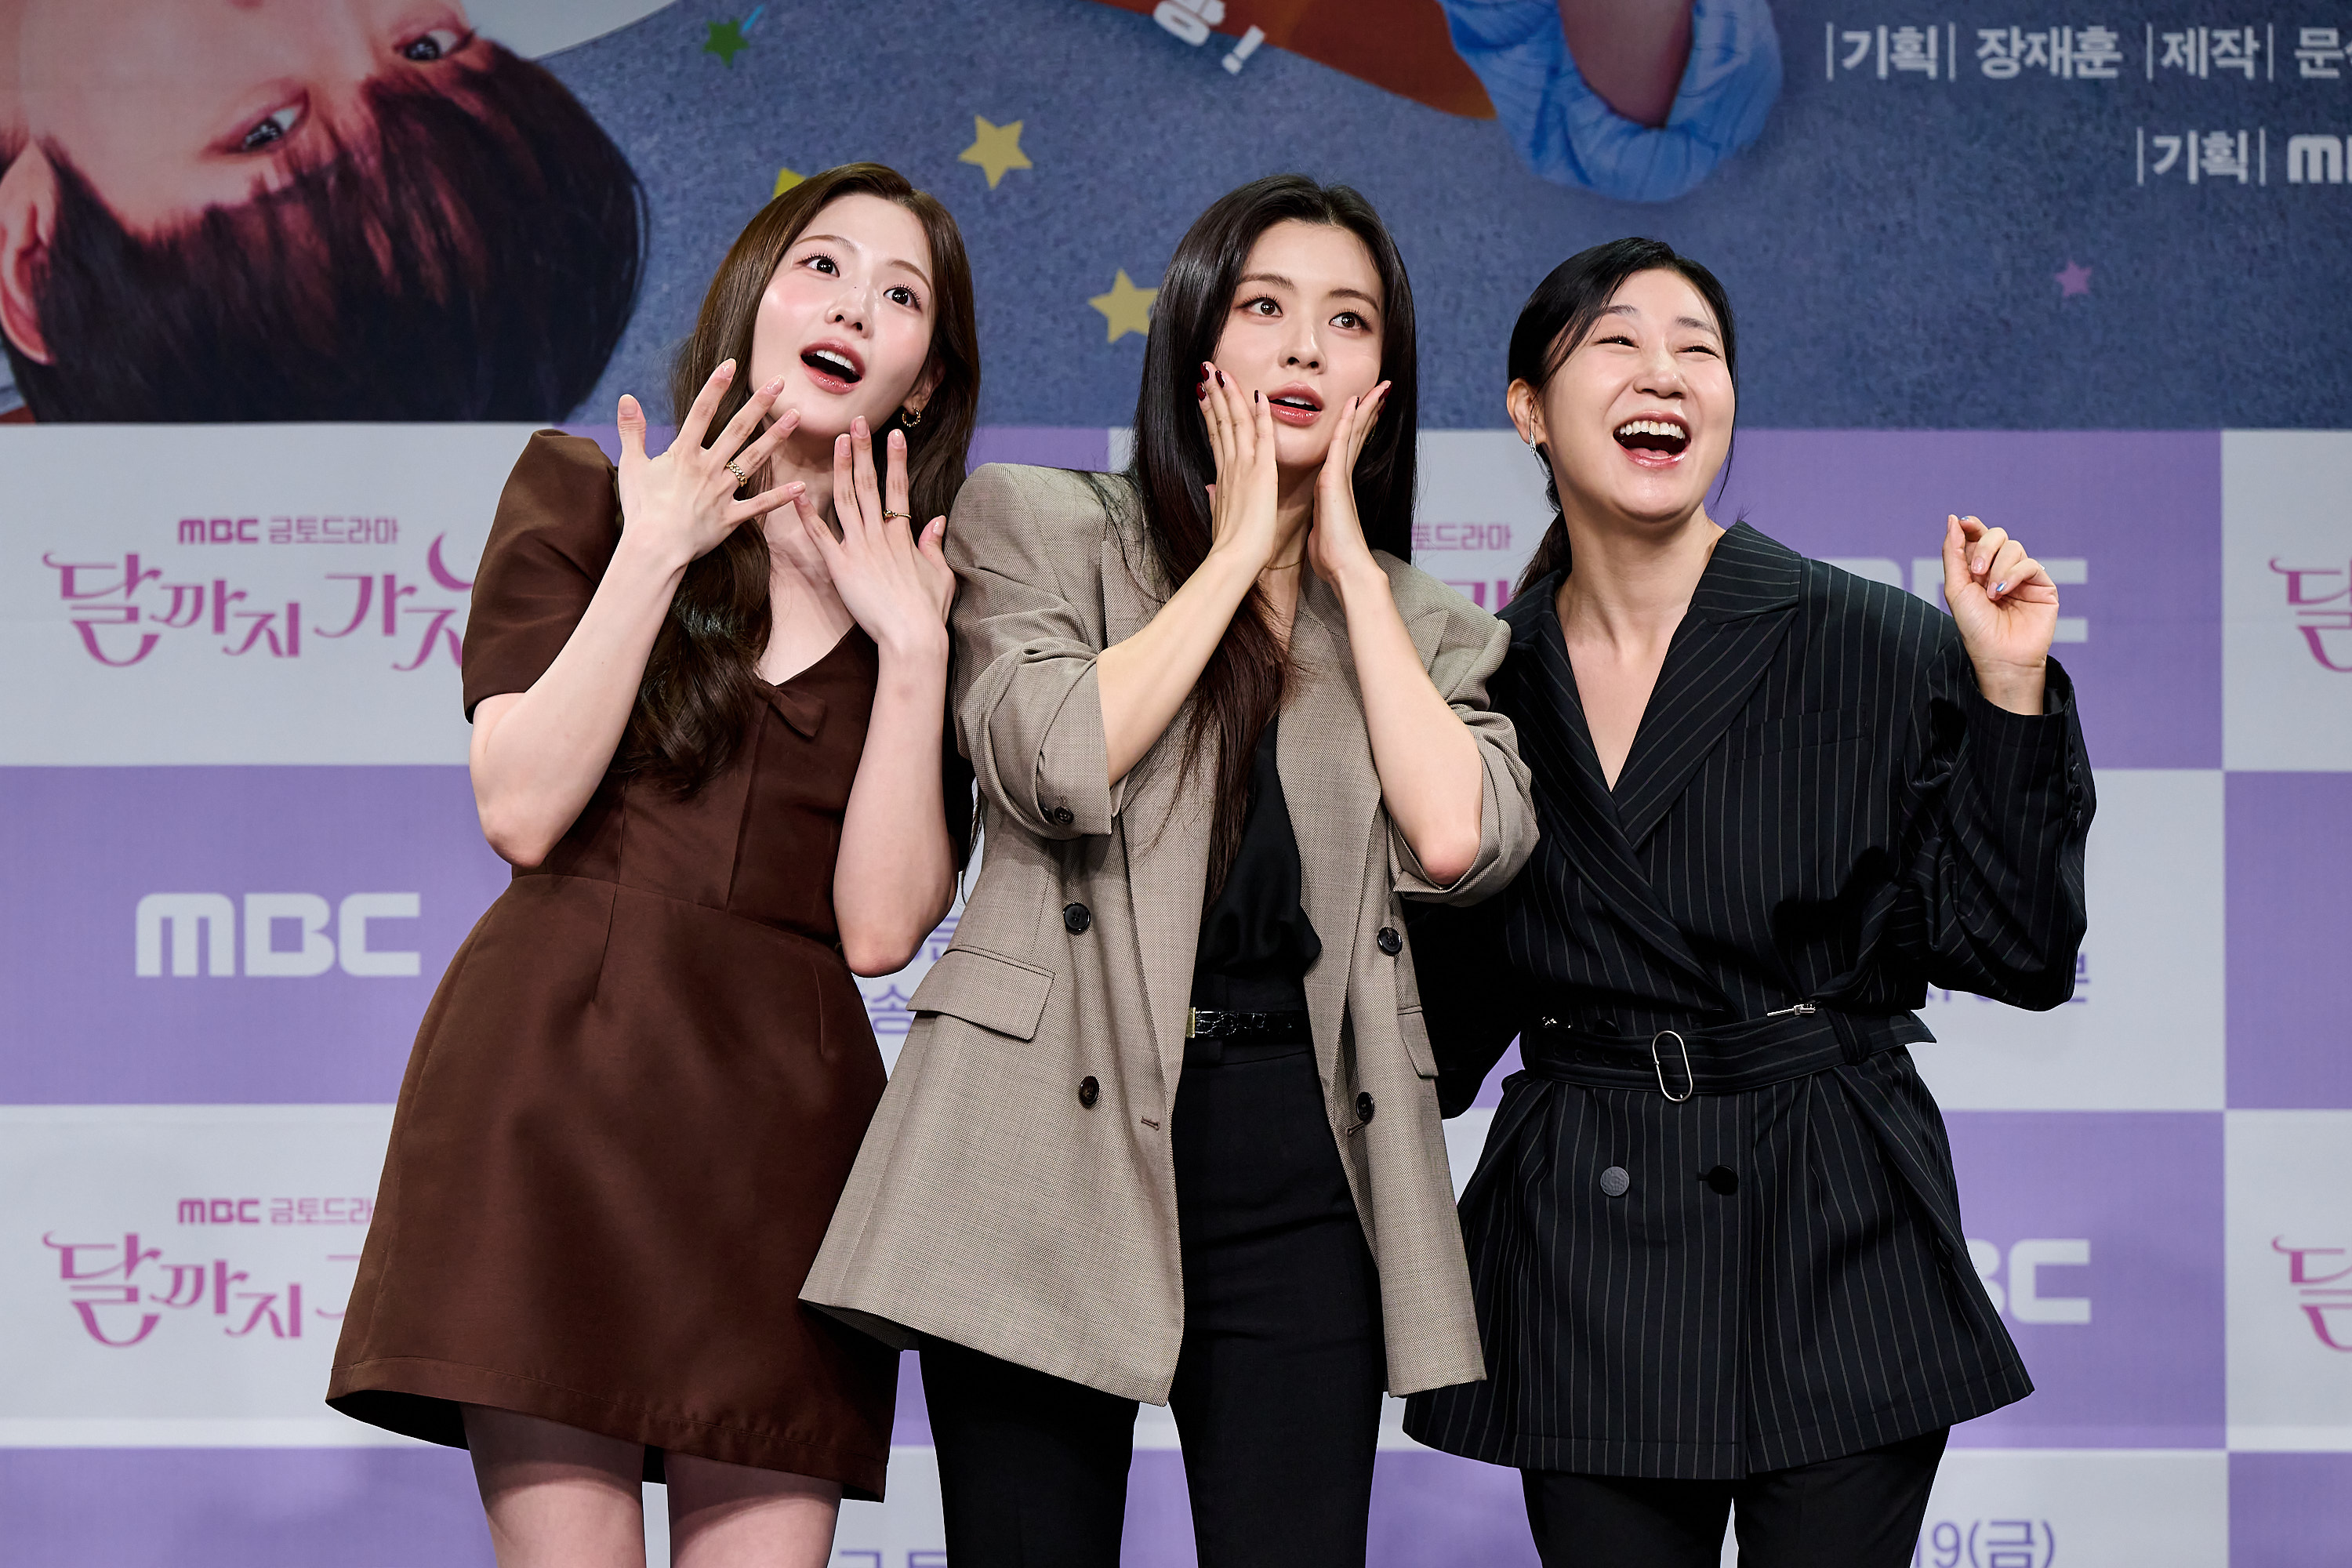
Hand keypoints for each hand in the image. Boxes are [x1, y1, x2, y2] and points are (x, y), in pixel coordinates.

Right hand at [614, 359, 804, 573]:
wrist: (652, 549)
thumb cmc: (640, 508)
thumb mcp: (631, 465)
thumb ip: (631, 430)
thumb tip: (626, 398)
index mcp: (683, 454)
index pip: (701, 412)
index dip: (716, 386)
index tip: (732, 365)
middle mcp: (707, 468)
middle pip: (737, 429)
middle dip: (759, 404)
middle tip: (779, 381)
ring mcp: (722, 492)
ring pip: (754, 459)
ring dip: (777, 437)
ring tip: (796, 416)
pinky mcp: (730, 518)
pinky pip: (759, 506)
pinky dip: (780, 497)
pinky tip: (801, 486)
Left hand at [796, 416, 951, 661]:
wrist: (911, 636)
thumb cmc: (927, 611)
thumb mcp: (940, 574)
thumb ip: (934, 545)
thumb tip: (938, 521)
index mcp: (903, 535)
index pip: (898, 488)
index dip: (896, 459)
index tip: (893, 434)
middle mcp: (879, 534)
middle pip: (869, 484)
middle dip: (863, 450)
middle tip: (857, 422)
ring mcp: (858, 548)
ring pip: (846, 499)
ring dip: (840, 468)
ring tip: (836, 441)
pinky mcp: (840, 566)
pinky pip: (820, 535)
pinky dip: (807, 513)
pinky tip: (796, 491)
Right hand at [1198, 362, 1279, 569]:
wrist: (1235, 559)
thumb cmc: (1230, 545)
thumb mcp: (1219, 518)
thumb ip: (1215, 499)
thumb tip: (1209, 488)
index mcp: (1223, 478)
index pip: (1216, 437)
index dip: (1210, 413)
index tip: (1205, 394)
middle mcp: (1230, 467)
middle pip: (1222, 422)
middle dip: (1215, 394)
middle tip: (1207, 370)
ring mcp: (1244, 467)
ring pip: (1236, 422)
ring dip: (1230, 394)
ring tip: (1221, 371)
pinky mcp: (1261, 473)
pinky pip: (1262, 437)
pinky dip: (1261, 414)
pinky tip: (1258, 394)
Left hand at [1306, 380, 1390, 590]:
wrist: (1347, 571)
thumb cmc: (1333, 559)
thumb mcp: (1320, 532)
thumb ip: (1319, 522)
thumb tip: (1318, 527)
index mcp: (1336, 489)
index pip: (1349, 451)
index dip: (1358, 429)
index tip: (1366, 411)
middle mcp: (1341, 478)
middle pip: (1356, 436)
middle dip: (1368, 413)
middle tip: (1381, 390)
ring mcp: (1340, 477)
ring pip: (1353, 434)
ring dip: (1364, 408)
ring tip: (1378, 387)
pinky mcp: (1336, 480)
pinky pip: (1342, 442)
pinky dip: (1348, 421)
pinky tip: (1354, 401)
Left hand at [1940, 513, 2057, 712]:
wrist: (1999, 656)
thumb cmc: (1975, 627)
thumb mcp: (1956, 588)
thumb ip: (1954, 553)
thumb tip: (1953, 519)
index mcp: (1979, 569)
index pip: (1979, 536)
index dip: (1973, 526)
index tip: (1963, 522)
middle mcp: (2001, 569)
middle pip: (1997, 535)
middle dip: (1985, 547)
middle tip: (1975, 571)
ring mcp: (2023, 576)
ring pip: (2014, 547)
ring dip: (1998, 567)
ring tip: (1991, 593)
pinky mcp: (2042, 585)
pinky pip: (2030, 564)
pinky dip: (2014, 574)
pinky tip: (2003, 592)